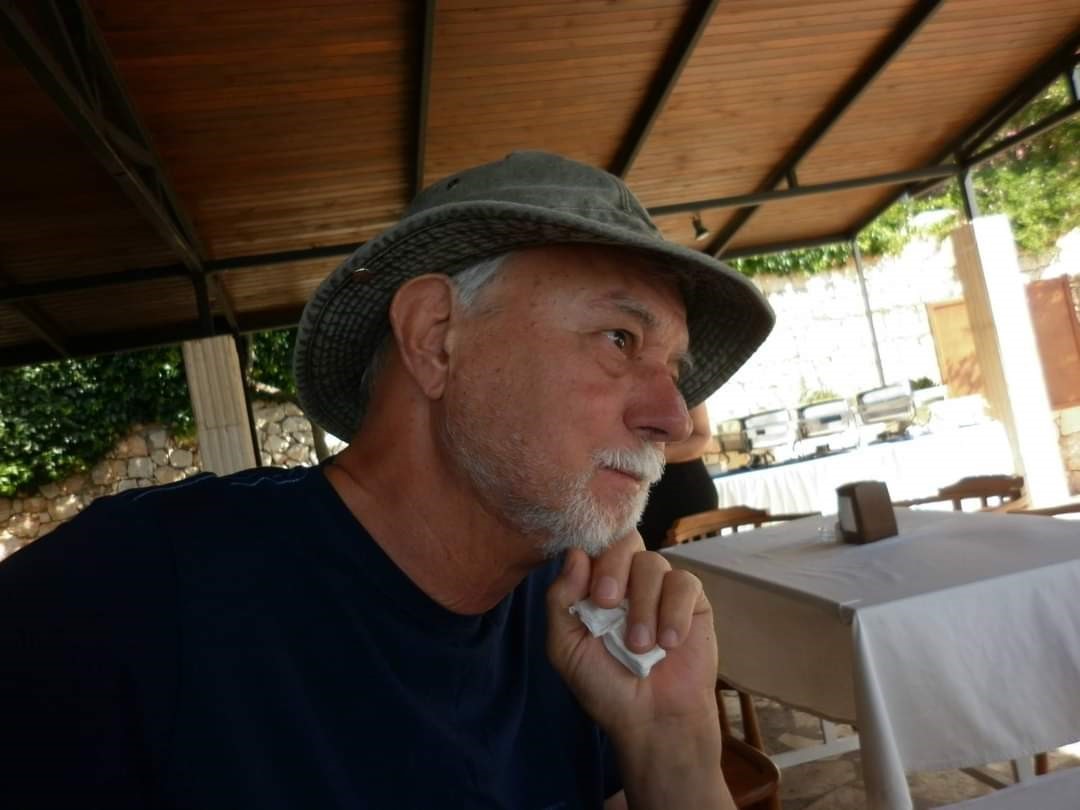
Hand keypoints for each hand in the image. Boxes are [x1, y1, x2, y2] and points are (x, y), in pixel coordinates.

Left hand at [545, 531, 718, 739]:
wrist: (651, 719)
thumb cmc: (605, 685)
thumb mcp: (566, 648)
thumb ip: (561, 601)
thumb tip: (574, 554)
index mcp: (593, 584)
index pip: (592, 546)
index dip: (591, 557)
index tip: (589, 592)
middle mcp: (627, 579)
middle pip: (624, 541)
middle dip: (613, 568)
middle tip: (607, 603)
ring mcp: (660, 587)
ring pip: (653, 562)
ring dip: (644, 604)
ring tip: (640, 646)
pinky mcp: (692, 601)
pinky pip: (684, 583)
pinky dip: (674, 612)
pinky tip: (669, 642)